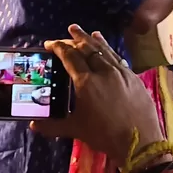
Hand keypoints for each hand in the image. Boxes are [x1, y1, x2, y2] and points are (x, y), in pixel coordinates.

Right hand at [36, 25, 163, 164]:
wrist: (139, 141)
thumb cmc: (104, 135)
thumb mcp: (76, 129)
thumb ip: (52, 126)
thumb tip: (33, 125)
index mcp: (86, 82)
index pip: (70, 57)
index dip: (59, 48)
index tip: (50, 44)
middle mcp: (104, 72)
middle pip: (88, 48)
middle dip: (76, 38)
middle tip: (68, 31)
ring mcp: (121, 73)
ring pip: (105, 50)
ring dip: (94, 40)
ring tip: (87, 32)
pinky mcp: (133, 77)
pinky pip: (118, 58)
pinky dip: (110, 50)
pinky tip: (108, 48)